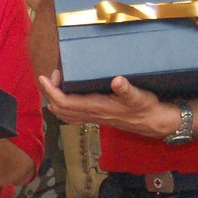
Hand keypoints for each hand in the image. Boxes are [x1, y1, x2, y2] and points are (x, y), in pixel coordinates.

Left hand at [38, 70, 177, 138]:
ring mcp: (92, 117)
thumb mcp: (139, 96)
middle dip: (50, 92)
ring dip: (54, 99)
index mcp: (96, 107)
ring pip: (64, 113)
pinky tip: (65, 95)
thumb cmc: (145, 107)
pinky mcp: (96, 117)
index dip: (52, 91)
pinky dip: (63, 106)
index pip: (65, 102)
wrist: (153, 122)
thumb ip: (127, 89)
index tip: (45, 77)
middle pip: (60, 108)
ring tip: (55, 83)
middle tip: (53, 75)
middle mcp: (91, 114)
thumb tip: (117, 81)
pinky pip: (72, 115)